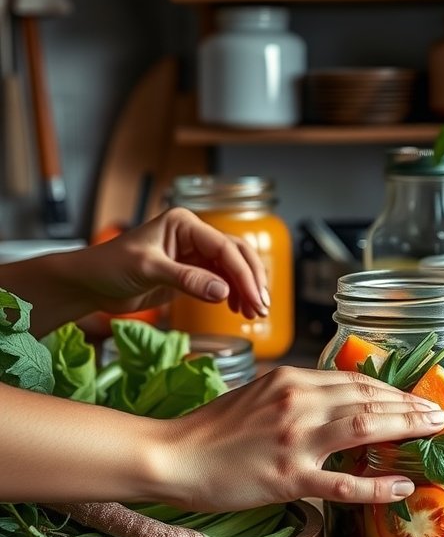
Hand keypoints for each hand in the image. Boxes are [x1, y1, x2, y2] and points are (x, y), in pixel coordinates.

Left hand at [76, 207, 268, 318]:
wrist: (89, 284)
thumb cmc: (109, 267)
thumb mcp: (149, 270)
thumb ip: (187, 279)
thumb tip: (224, 293)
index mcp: (184, 224)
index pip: (224, 247)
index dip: (243, 273)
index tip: (255, 297)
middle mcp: (193, 236)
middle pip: (236, 255)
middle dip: (251, 281)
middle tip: (261, 306)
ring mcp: (194, 254)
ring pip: (233, 270)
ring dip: (246, 290)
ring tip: (253, 313)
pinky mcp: (192, 273)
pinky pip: (222, 282)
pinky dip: (233, 296)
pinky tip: (238, 310)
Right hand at [160, 367, 443, 510]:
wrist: (171, 454)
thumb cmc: (214, 429)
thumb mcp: (261, 395)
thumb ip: (301, 395)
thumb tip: (342, 402)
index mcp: (292, 380)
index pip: (356, 380)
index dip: (392, 389)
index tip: (417, 396)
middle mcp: (298, 403)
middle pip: (368, 398)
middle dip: (410, 405)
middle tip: (441, 413)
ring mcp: (295, 440)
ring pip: (364, 428)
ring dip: (405, 428)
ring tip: (434, 432)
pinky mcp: (287, 477)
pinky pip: (341, 483)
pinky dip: (375, 485)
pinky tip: (401, 486)